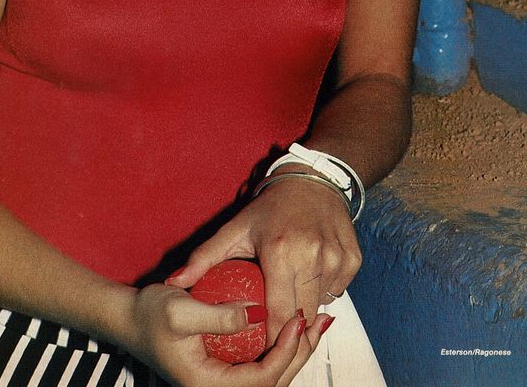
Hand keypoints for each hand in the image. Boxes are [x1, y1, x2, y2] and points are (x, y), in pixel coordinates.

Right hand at [125, 281, 322, 386]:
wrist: (127, 317)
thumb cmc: (148, 314)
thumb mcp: (181, 310)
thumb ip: (219, 315)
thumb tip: (257, 315)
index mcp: (207, 384)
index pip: (261, 379)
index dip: (284, 352)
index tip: (296, 319)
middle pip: (272, 382)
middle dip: (299, 353)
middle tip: (318, 321)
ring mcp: (222, 379)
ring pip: (270, 374)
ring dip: (295, 350)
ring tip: (315, 322)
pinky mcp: (225, 366)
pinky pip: (260, 363)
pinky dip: (280, 346)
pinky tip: (293, 325)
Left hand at [165, 177, 360, 385]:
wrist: (312, 179)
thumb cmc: (270, 208)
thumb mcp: (235, 229)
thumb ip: (204, 258)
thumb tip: (173, 282)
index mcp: (280, 251)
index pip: (277, 313)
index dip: (269, 337)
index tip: (259, 347)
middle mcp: (312, 255)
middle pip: (301, 314)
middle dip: (287, 326)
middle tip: (274, 323)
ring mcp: (336, 257)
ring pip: (321, 305)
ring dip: (306, 304)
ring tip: (291, 287)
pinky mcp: (353, 258)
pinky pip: (339, 291)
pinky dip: (325, 290)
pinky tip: (312, 272)